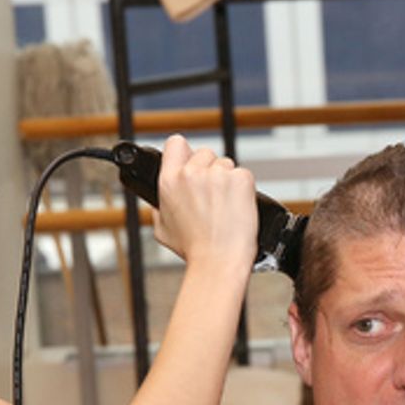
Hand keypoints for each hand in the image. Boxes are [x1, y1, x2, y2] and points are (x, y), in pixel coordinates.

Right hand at [152, 134, 257, 271]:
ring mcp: (217, 174)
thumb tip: (161, 200)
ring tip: (225, 207)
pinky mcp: (241, 179)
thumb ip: (160, 207)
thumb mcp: (162, 230)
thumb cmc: (194, 250)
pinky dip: (243, 189)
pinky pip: (243, 175)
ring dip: (227, 181)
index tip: (190, 162)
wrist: (219, 261)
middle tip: (213, 196)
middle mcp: (191, 173)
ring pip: (226, 165)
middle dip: (210, 170)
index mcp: (169, 181)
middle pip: (205, 153)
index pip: (175, 143)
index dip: (184, 152)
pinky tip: (237, 207)